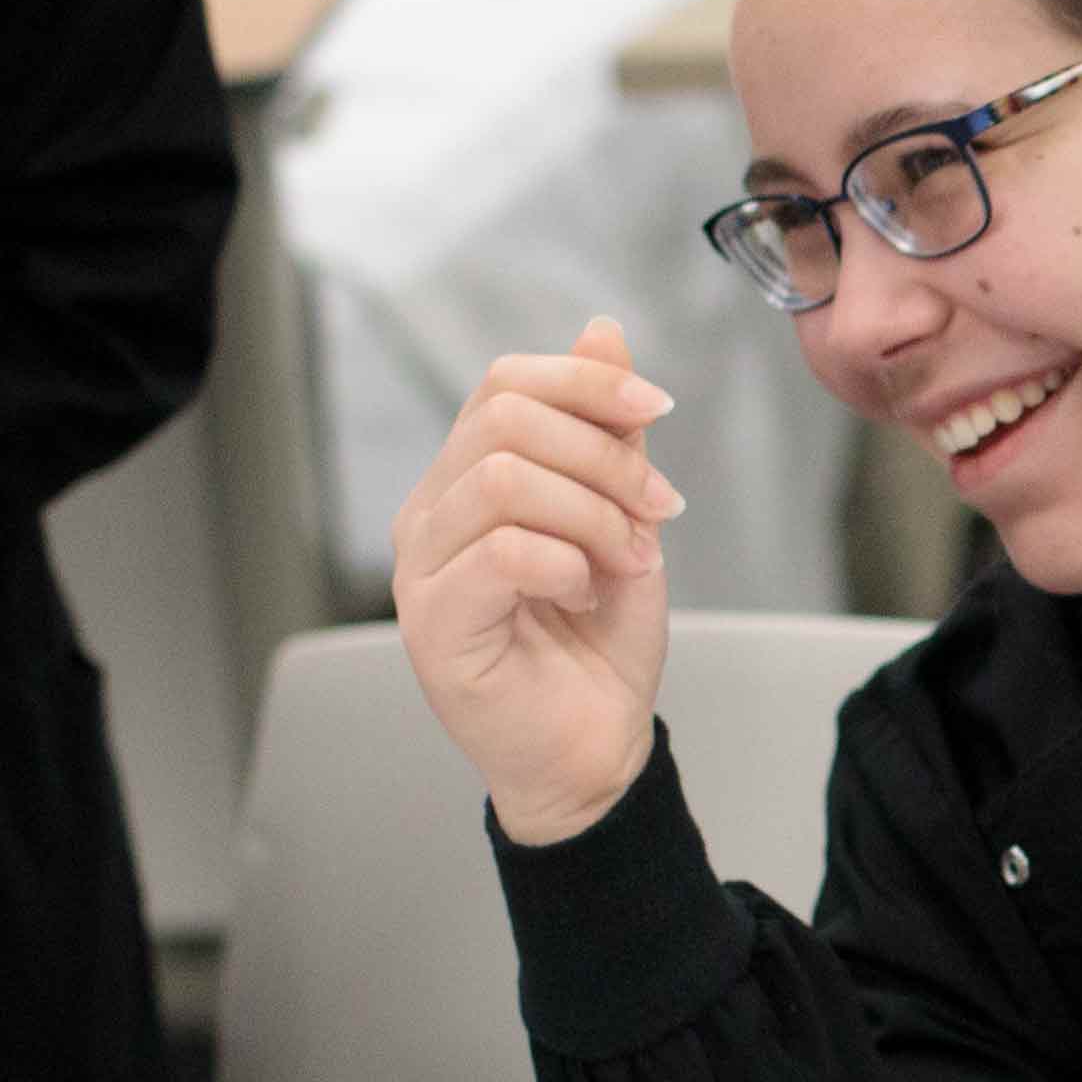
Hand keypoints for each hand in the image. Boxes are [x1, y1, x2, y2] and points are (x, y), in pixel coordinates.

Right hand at [392, 313, 681, 844]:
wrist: (593, 752)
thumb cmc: (596, 646)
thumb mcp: (621, 516)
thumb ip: (607, 431)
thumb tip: (601, 329)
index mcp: (465, 481)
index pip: (504, 384)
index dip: (586, 381)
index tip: (658, 410)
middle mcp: (430, 516)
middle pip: (505, 419)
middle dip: (604, 454)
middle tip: (660, 508)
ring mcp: (422, 569)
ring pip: (504, 479)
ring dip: (593, 513)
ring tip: (630, 561)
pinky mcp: (433, 623)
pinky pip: (502, 550)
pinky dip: (566, 563)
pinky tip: (587, 596)